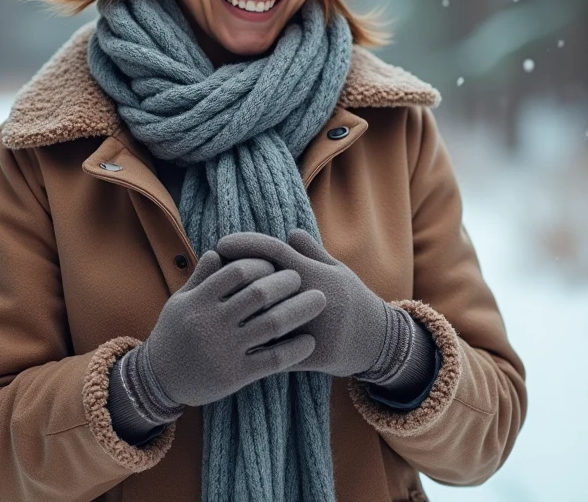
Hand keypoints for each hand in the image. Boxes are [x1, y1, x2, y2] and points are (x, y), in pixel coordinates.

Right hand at [137, 249, 326, 407]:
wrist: (158, 379)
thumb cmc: (172, 334)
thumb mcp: (179, 301)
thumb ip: (201, 277)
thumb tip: (219, 251)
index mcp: (200, 300)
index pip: (238, 271)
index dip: (261, 264)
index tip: (275, 264)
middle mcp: (213, 323)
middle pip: (260, 294)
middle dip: (287, 282)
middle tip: (302, 278)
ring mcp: (225, 349)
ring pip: (272, 324)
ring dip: (300, 309)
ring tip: (319, 301)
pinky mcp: (236, 375)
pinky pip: (273, 359)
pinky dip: (295, 349)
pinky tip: (309, 341)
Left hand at [215, 228, 391, 377]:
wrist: (379, 340)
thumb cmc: (353, 299)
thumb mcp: (337, 271)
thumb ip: (311, 253)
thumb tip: (288, 232)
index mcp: (316, 275)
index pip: (275, 253)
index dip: (246, 245)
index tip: (221, 243)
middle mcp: (313, 299)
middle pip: (264, 284)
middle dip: (234, 277)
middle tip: (208, 272)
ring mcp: (314, 328)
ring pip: (266, 319)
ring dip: (238, 313)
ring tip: (214, 307)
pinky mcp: (314, 356)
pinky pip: (276, 352)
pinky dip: (254, 347)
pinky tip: (229, 343)